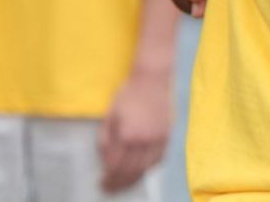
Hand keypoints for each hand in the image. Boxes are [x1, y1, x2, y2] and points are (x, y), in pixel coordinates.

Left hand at [97, 72, 169, 192]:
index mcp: (126, 134)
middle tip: (111, 189)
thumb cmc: (128, 94)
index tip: (102, 183)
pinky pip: (157, 160)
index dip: (108, 178)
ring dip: (133, 179)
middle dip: (118, 183)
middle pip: (130, 171)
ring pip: (145, 168)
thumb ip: (105, 138)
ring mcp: (157, 139)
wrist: (153, 80)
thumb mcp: (110, 114)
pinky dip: (148, 168)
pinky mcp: (167, 136)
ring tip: (124, 184)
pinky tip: (140, 171)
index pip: (115, 165)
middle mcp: (143, 140)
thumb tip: (105, 159)